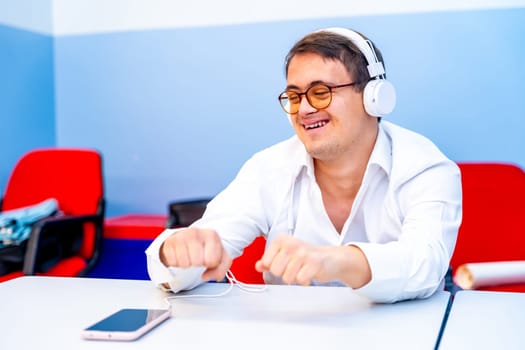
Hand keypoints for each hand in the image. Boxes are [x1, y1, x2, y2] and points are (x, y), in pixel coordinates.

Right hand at [160, 227, 231, 281]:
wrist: (187, 238)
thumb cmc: (205, 249)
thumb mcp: (219, 258)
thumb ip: (220, 270)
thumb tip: (205, 277)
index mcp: (211, 235)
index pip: (212, 260)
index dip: (210, 264)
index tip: (208, 259)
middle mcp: (196, 232)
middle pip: (197, 262)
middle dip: (198, 264)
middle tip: (197, 257)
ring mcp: (181, 236)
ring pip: (185, 264)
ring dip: (187, 264)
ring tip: (188, 256)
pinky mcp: (169, 242)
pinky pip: (173, 262)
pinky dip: (176, 263)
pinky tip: (179, 255)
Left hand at [255, 234, 370, 287]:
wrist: (331, 258)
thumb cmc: (306, 256)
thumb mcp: (285, 255)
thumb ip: (269, 260)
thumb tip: (258, 266)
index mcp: (281, 239)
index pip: (266, 262)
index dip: (274, 267)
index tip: (285, 263)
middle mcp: (291, 243)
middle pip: (275, 271)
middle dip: (285, 274)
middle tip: (295, 267)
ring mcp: (303, 252)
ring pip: (287, 277)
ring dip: (295, 278)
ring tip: (303, 269)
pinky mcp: (314, 262)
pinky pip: (300, 280)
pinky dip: (305, 280)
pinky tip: (309, 273)